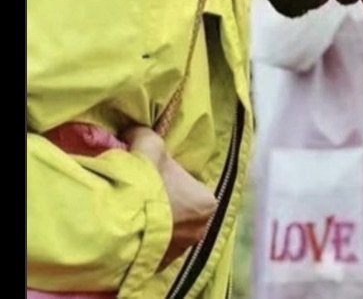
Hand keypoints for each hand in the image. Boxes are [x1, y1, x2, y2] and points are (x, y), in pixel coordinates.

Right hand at [124, 125, 216, 270]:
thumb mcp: (149, 144)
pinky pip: (154, 247)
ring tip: (136, 212)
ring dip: (157, 223)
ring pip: (170, 231)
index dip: (176, 180)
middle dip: (169, 204)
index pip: (194, 188)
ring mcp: (178, 252)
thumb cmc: (146, 180)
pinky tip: (131, 228)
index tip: (160, 177)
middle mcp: (199, 230)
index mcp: (207, 202)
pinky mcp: (157, 266)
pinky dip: (144, 239)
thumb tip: (137, 130)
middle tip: (147, 194)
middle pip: (184, 211)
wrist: (119, 219)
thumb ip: (147, 136)